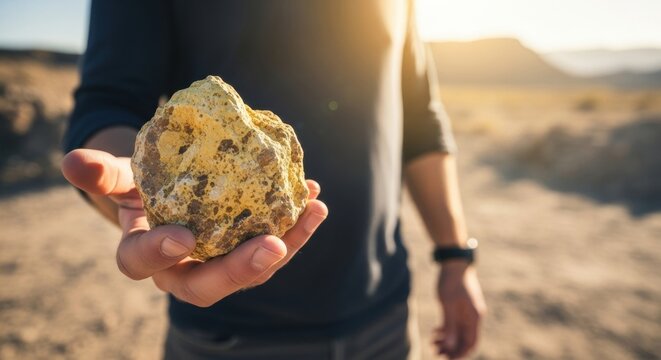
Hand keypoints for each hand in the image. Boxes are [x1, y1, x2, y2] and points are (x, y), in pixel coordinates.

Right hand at [62, 149, 327, 306]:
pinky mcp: (246, 251)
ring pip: (252, 269)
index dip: (159, 253)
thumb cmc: (141, 181)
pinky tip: (315, 199)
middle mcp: (183, 269)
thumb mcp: (120, 174)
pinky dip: (296, 225)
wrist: (171, 187)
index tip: (182, 235)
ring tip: (312, 211)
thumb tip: (70, 160)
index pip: (142, 262)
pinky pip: (274, 245)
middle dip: (241, 270)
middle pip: (209, 285)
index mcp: (144, 253)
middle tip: (273, 246)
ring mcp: (218, 264)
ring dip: (287, 243)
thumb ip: (101, 172)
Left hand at [434, 261, 486, 358]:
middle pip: (464, 340)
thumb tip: (449, 346)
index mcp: (474, 317)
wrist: (454, 262)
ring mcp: (467, 312)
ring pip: (458, 333)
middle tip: (435, 352)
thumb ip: (449, 325)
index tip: (447, 359)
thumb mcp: (448, 304)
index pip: (470, 343)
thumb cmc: (451, 281)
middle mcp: (473, 317)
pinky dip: (446, 330)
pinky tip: (435, 332)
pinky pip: (455, 325)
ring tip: (432, 344)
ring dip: (447, 341)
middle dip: (451, 349)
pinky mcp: (460, 308)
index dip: (460, 354)